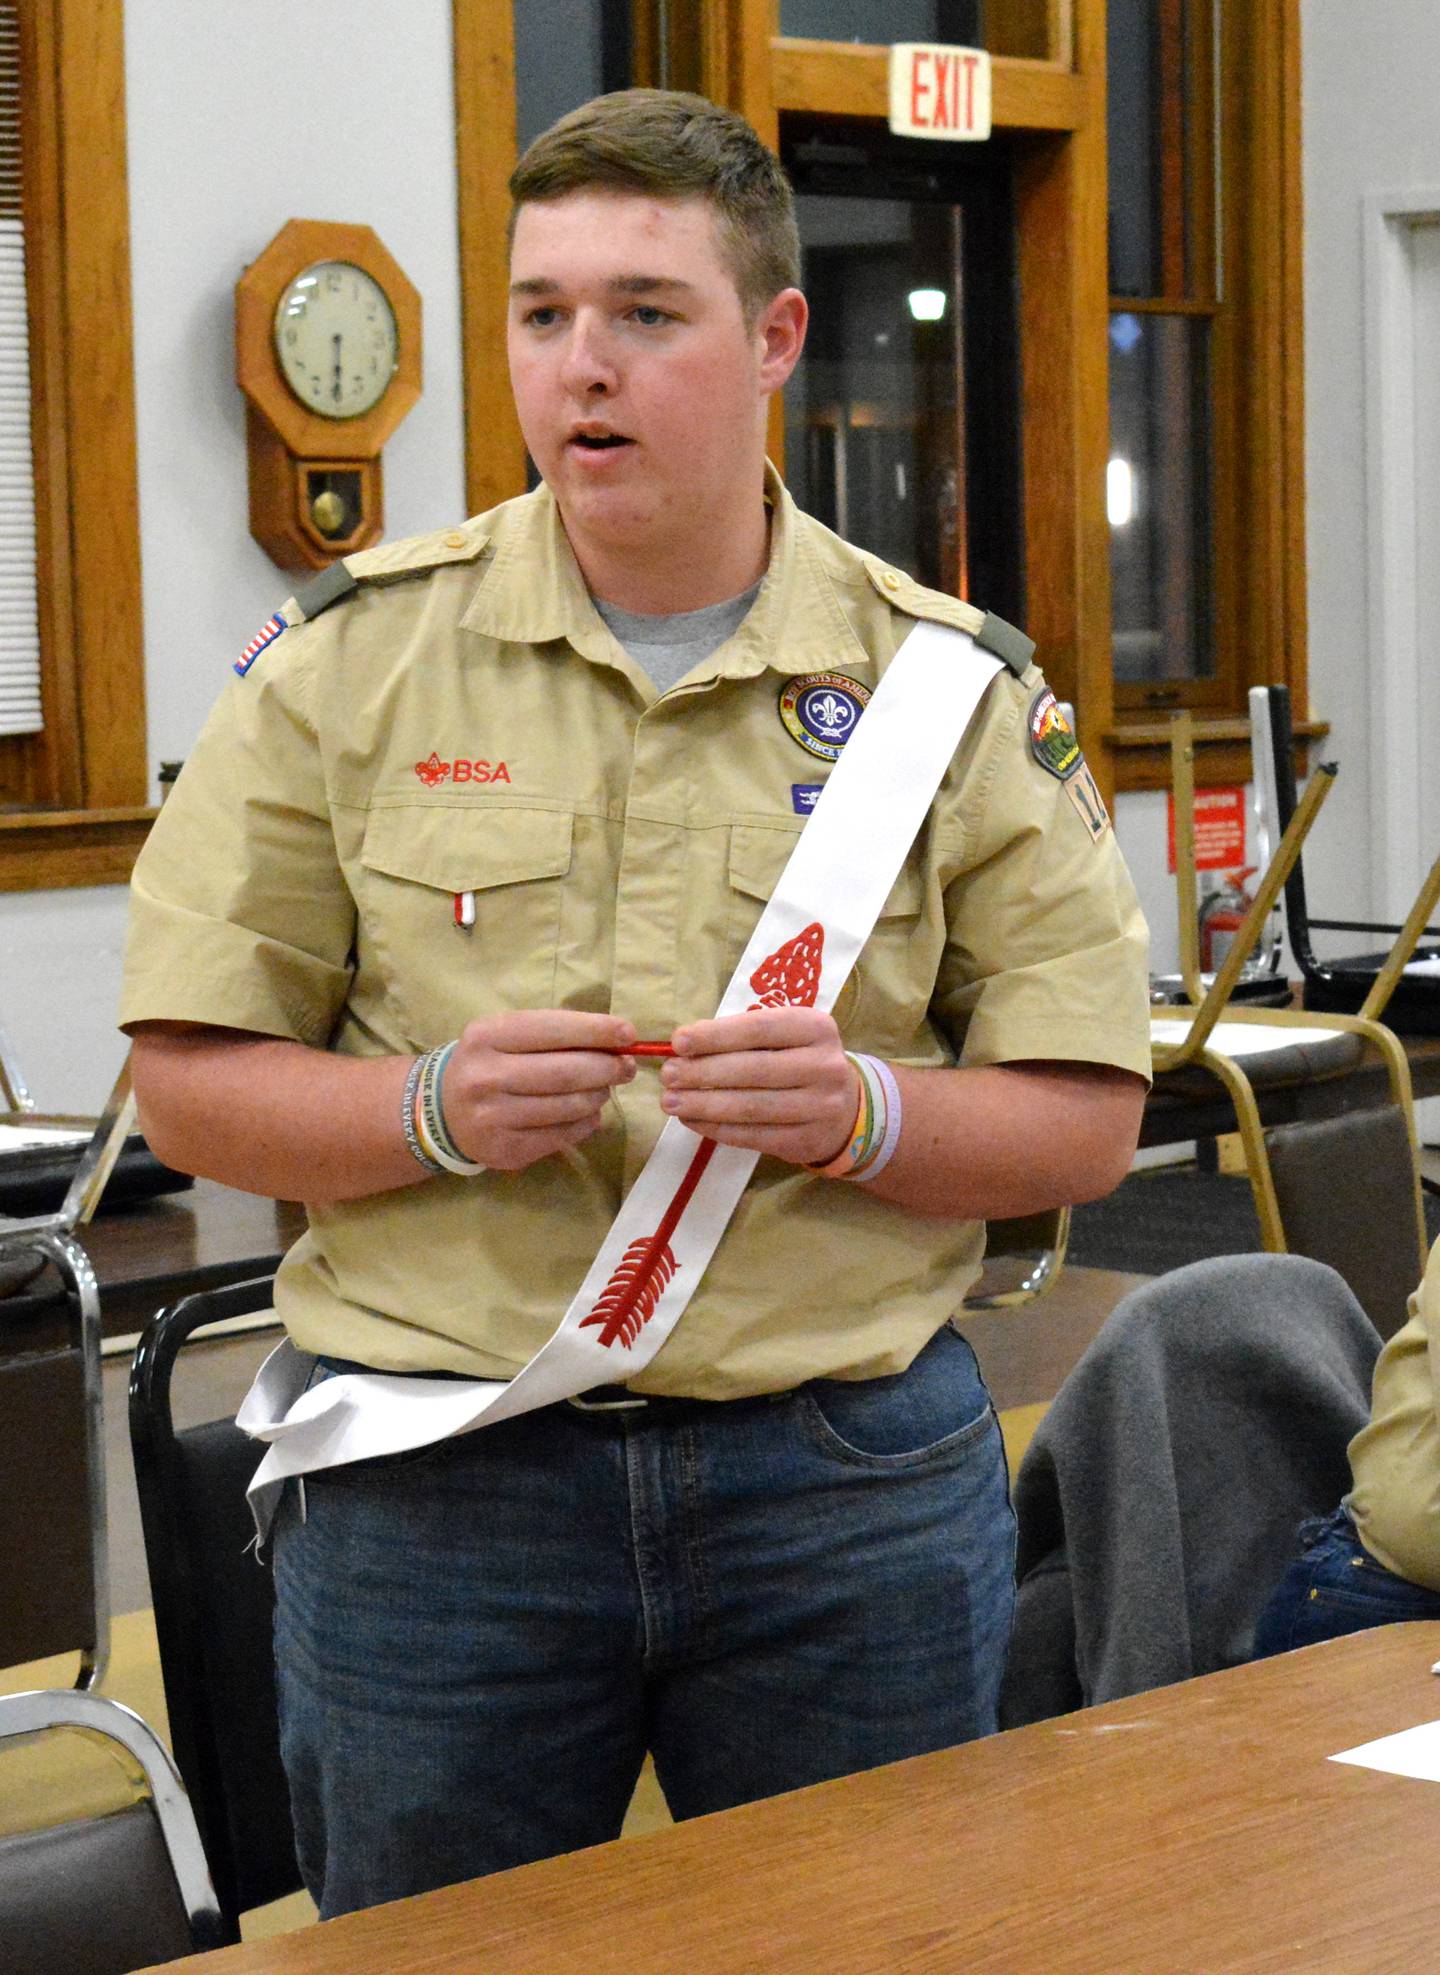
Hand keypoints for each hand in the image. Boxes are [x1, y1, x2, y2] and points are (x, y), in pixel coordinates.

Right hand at [439, 1011, 637, 1169]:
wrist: (441, 1112)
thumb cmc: (488, 1063)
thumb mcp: (506, 1036)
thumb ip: (553, 1035)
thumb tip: (616, 1041)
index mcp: (487, 1036)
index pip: (552, 1029)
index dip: (596, 1030)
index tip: (629, 1034)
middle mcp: (486, 1076)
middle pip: (566, 1072)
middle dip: (607, 1068)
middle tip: (625, 1067)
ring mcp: (494, 1117)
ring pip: (568, 1106)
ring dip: (598, 1096)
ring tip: (602, 1089)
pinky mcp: (506, 1149)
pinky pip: (563, 1135)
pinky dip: (586, 1122)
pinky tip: (587, 1113)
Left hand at [658, 1007, 859, 1166]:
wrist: (845, 1109)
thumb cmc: (799, 1062)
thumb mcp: (785, 1037)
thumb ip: (742, 1037)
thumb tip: (683, 1047)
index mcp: (816, 1028)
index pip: (759, 1029)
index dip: (715, 1036)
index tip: (678, 1042)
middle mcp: (824, 1066)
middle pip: (753, 1070)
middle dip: (703, 1073)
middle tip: (668, 1074)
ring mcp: (820, 1107)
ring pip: (751, 1107)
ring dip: (704, 1105)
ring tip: (671, 1101)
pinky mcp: (807, 1141)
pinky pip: (753, 1136)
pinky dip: (717, 1129)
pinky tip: (692, 1121)